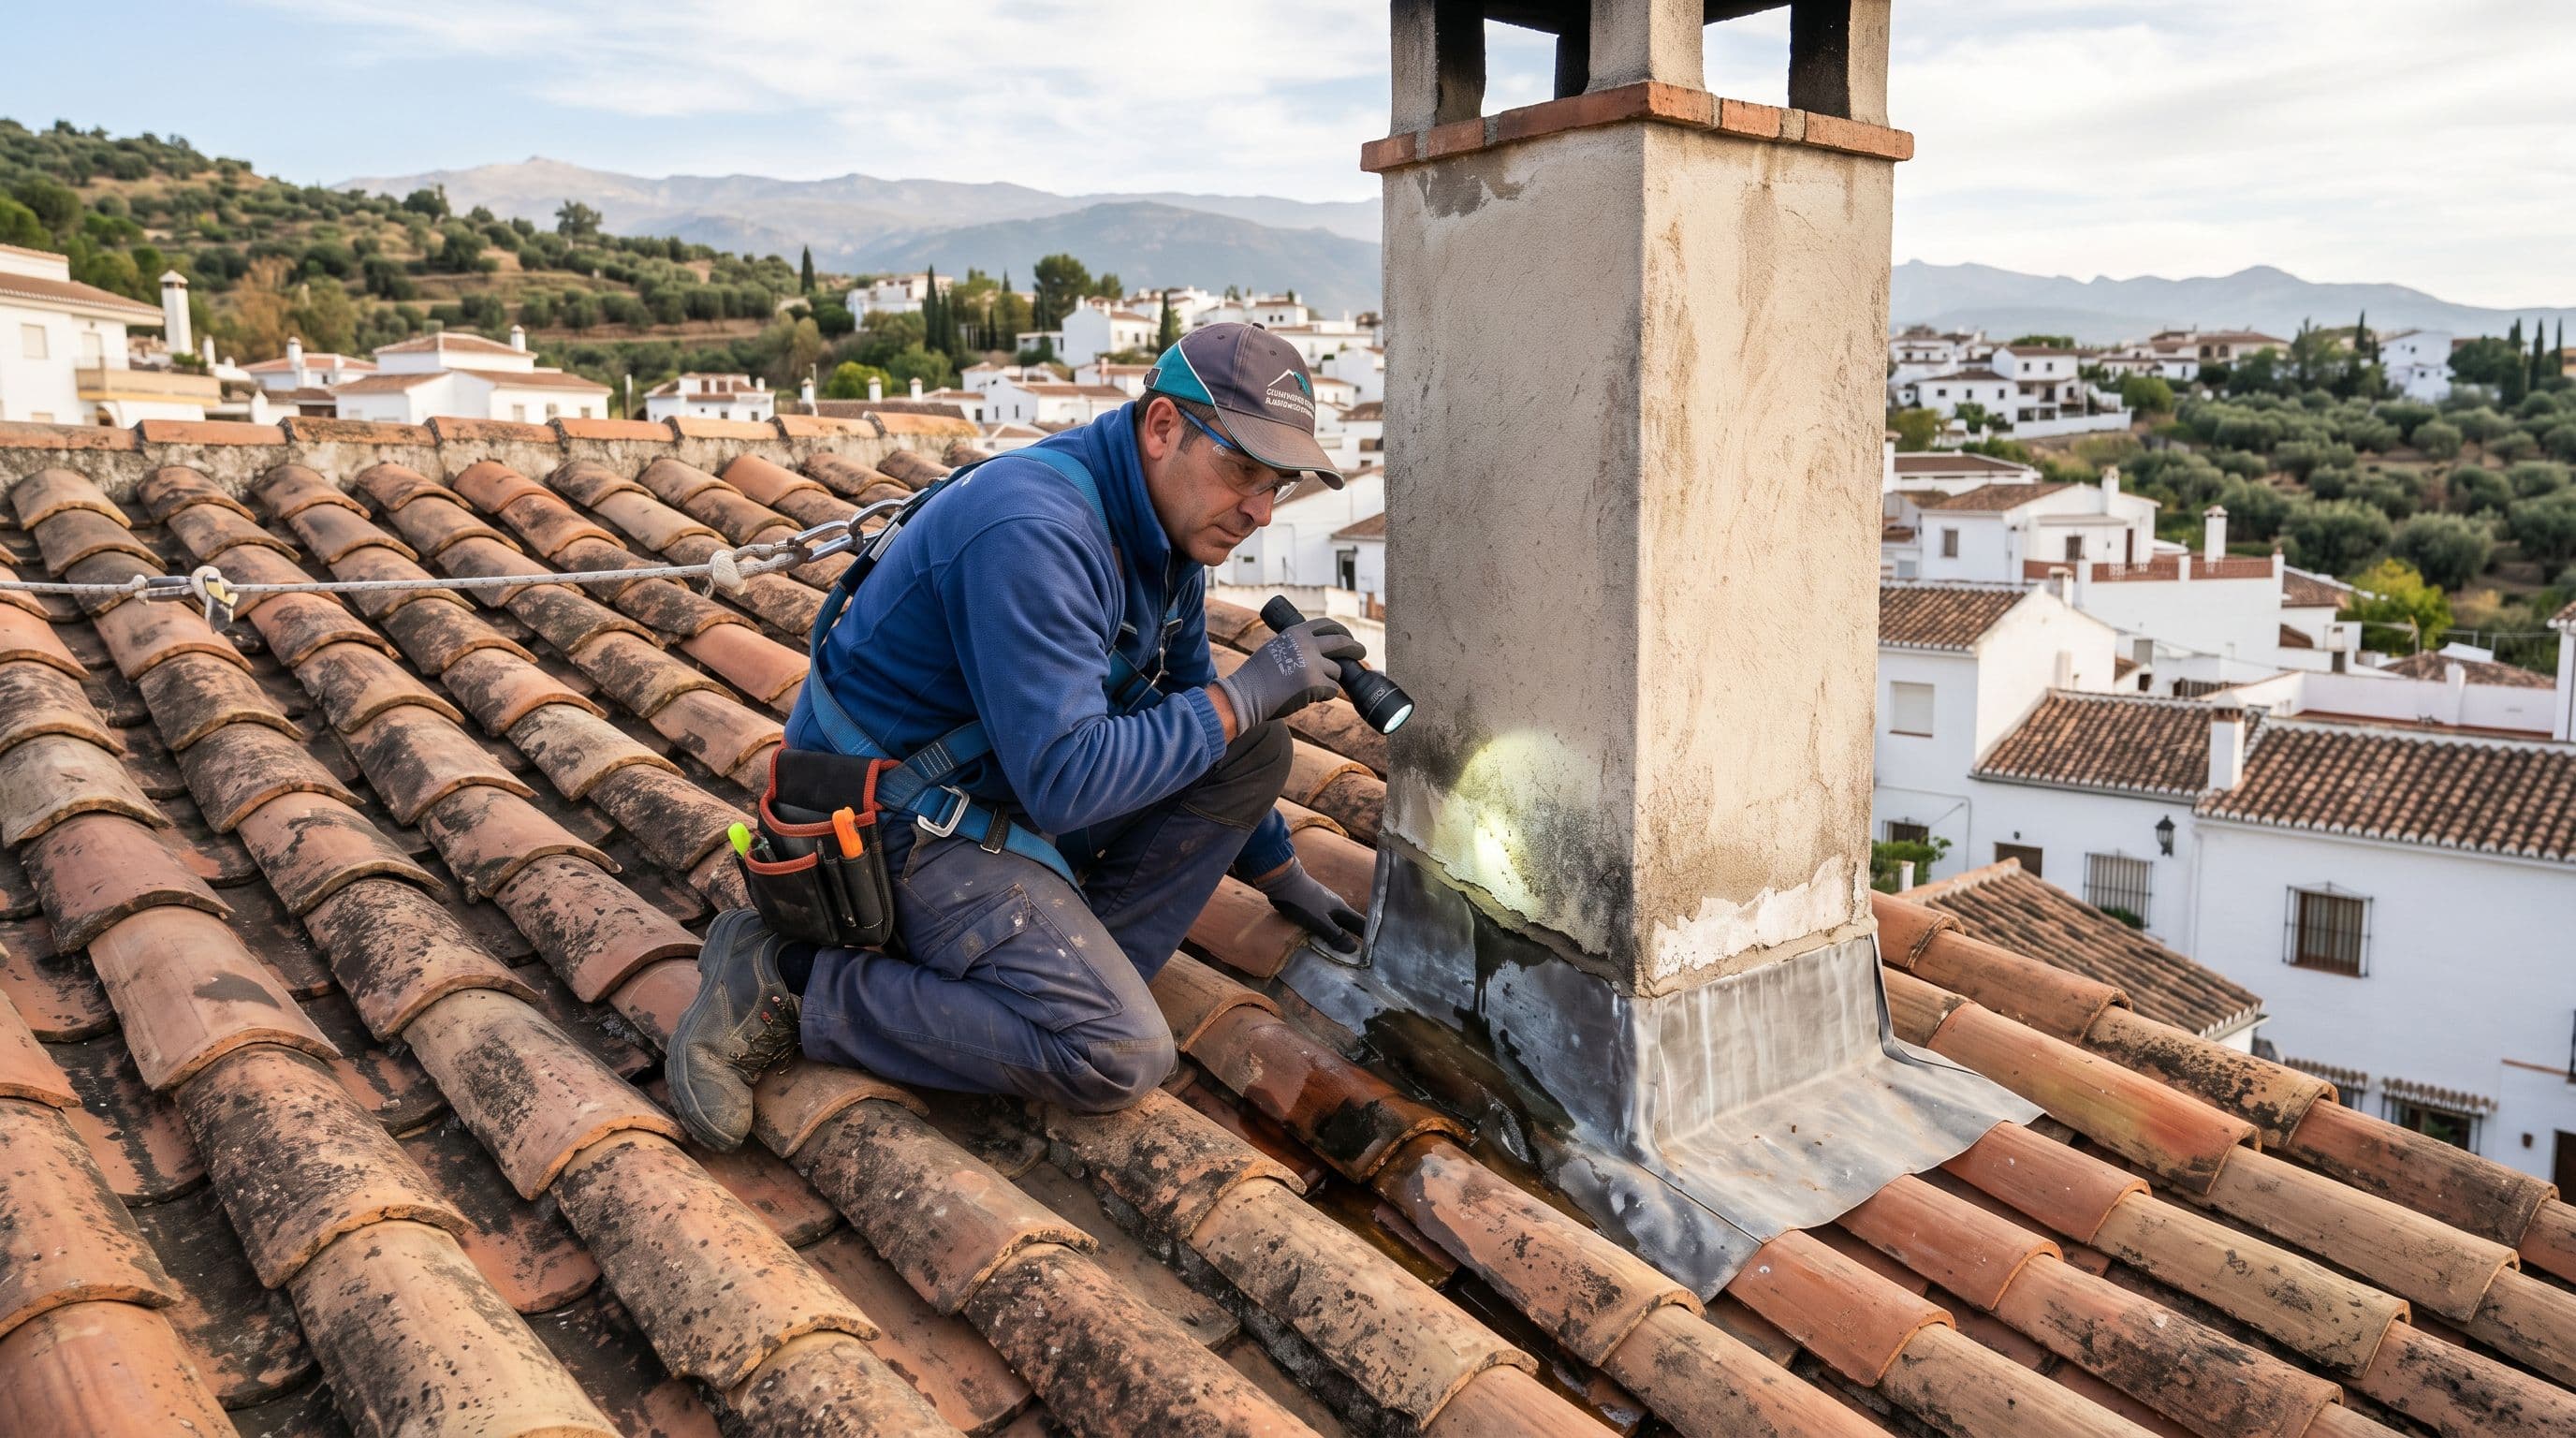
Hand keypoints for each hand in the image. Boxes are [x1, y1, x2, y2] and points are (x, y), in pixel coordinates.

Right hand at [1216, 619, 1365, 723]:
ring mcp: (1312, 664)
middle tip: (1362, 653)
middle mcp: (1307, 644)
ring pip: (1336, 672)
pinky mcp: (1315, 684)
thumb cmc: (1258, 676)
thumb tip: (1318, 648)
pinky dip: (1324, 695)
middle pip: (1342, 644)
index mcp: (1296, 632)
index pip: (1327, 625)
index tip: (1348, 637)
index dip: (1342, 632)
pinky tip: (1308, 697)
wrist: (1246, 694)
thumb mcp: (1276, 647)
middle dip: (1356, 648)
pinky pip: (1332, 690)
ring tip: (1309, 688)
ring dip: (1328, 681)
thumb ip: (1296, 644)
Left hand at [1250, 858, 1364, 954]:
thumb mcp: (1319, 920)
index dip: (1370, 937)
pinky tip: (1324, 945)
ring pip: (1338, 926)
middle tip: (1362, 959)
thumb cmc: (1302, 901)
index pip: (1362, 924)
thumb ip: (1335, 934)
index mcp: (1342, 909)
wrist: (1282, 882)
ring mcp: (1324, 909)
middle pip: (1351, 926)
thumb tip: (1353, 949)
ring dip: (1341, 938)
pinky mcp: (1312, 911)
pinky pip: (1325, 926)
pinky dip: (1328, 936)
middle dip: (1357, 939)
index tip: (1377, 953)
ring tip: (1345, 956)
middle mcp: (1336, 909)